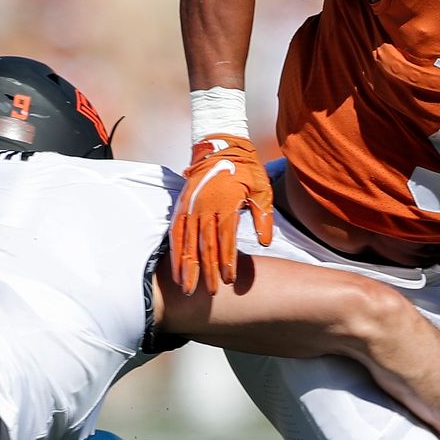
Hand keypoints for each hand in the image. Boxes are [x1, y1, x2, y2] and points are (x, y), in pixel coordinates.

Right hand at [171, 134, 274, 294]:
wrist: (220, 146)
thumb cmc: (245, 169)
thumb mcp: (262, 188)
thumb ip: (263, 216)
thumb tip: (265, 243)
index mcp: (225, 203)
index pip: (225, 239)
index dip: (226, 261)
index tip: (228, 280)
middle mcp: (205, 207)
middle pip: (205, 245)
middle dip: (207, 271)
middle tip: (210, 293)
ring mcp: (190, 207)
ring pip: (187, 242)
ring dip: (188, 267)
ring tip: (188, 288)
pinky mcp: (182, 206)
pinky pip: (175, 233)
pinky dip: (175, 252)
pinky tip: (176, 270)